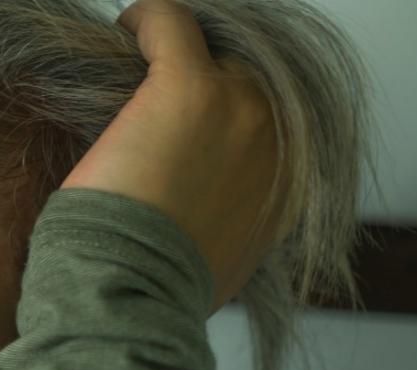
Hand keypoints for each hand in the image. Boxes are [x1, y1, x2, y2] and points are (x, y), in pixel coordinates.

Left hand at [60, 0, 289, 314]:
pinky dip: (147, 21)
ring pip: (212, 48)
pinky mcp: (190, 86)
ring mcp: (240, 107)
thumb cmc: (158, 287)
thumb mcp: (221, 264)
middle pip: (246, 79)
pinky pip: (172, 24)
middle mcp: (277, 139)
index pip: (269, 122)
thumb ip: (229, 227)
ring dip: (173, 51)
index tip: (189, 118)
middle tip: (155, 91)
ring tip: (137, 58)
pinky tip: (127, 31)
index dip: (225, 113)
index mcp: (289, 186)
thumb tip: (203, 216)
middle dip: (205, 80)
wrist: (133, 294)